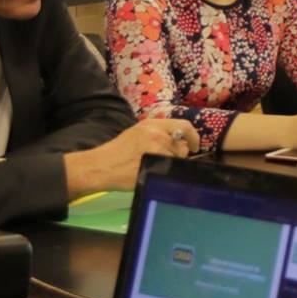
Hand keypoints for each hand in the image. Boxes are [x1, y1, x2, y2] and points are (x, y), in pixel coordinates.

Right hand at [63, 119, 199, 194]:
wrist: (102, 165)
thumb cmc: (118, 150)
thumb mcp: (138, 133)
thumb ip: (158, 134)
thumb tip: (181, 142)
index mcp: (153, 124)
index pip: (184, 126)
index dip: (193, 137)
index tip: (194, 146)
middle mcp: (157, 135)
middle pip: (182, 147)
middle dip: (179, 156)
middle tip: (168, 160)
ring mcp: (155, 151)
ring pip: (176, 161)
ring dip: (170, 165)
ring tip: (154, 166)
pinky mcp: (153, 166)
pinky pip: (169, 171)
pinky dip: (164, 173)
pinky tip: (152, 173)